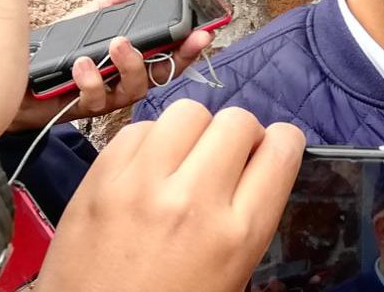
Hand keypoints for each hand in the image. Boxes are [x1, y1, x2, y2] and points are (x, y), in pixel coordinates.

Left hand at [6, 0, 213, 132]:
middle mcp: (120, 85)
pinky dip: (90, 79)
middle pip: (160, 76)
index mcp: (125, 65)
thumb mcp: (77, 26)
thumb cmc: (47, 57)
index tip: (205, 32)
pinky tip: (81, 63)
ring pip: (133, 90)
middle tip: (179, 38)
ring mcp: (103, 100)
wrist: (6, 82)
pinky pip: (94, 99)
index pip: (166, 57)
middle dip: (176, 57)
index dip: (188, 48)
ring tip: (116, 44)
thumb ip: (101, 11)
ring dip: (130, 65)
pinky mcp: (80, 110)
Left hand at [36, 102, 304, 291]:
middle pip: (238, 121)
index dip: (281, 143)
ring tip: (183, 159)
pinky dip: (151, 142)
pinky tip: (146, 168)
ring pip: (189, 112)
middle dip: (240, 135)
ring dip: (194, 131)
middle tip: (225, 159)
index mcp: (238, 234)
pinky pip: (140, 128)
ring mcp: (142, 184)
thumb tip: (258, 162)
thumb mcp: (232, 272)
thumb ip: (250, 214)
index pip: (282, 148)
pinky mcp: (101, 177)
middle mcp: (194, 200)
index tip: (269, 152)